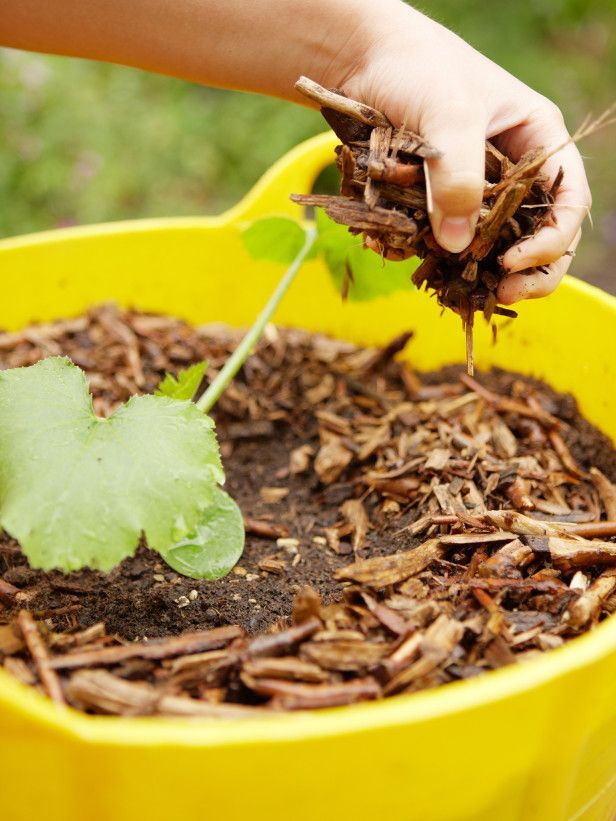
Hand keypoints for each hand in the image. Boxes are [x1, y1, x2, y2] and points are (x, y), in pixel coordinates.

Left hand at [329, 1, 590, 303]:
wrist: (361, 59)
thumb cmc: (418, 68)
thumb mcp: (448, 113)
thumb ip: (458, 176)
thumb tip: (460, 246)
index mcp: (536, 142)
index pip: (566, 203)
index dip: (551, 241)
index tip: (512, 263)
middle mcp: (510, 173)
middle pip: (537, 236)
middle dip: (527, 272)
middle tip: (499, 295)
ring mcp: (471, 191)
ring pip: (489, 247)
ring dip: (476, 274)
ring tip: (457, 291)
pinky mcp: (434, 204)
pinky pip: (439, 242)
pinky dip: (427, 258)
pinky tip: (402, 257)